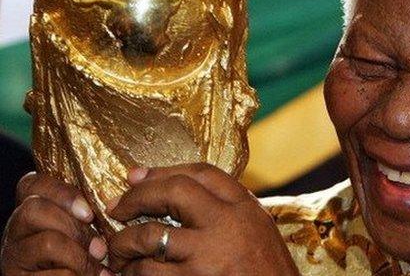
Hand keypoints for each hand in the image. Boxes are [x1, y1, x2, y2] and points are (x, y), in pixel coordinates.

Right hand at [1, 172, 112, 275]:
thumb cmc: (87, 252)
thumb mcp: (86, 226)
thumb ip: (92, 209)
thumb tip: (125, 189)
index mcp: (34, 207)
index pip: (33, 183)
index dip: (62, 193)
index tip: (89, 214)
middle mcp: (17, 228)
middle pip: (35, 209)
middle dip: (76, 227)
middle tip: (101, 248)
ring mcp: (15, 254)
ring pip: (47, 243)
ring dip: (81, 256)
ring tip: (100, 266)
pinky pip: (50, 275)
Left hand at [107, 164, 298, 275]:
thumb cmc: (266, 273)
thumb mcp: (256, 230)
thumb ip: (225, 209)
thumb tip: (175, 190)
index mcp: (245, 208)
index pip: (201, 173)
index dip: (162, 171)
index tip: (136, 177)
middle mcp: (227, 225)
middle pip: (173, 192)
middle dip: (136, 197)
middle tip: (116, 209)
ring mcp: (208, 256)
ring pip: (149, 237)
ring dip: (124, 244)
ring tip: (117, 252)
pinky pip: (148, 273)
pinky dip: (133, 273)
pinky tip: (131, 274)